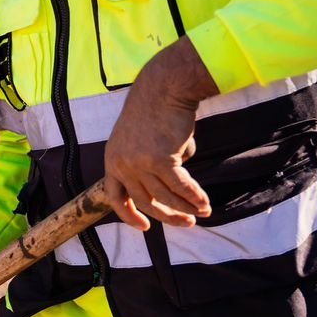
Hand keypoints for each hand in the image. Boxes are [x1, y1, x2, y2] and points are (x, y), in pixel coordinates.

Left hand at [103, 39, 216, 229]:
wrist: (164, 89)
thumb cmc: (155, 112)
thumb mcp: (139, 141)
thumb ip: (149, 165)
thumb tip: (173, 186)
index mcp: (112, 159)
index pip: (115, 196)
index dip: (129, 215)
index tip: (145, 227)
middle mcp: (122, 164)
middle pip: (144, 201)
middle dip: (167, 216)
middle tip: (187, 223)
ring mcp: (139, 163)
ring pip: (164, 196)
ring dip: (185, 208)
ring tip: (202, 213)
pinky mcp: (161, 160)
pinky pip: (180, 186)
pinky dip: (194, 197)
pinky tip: (205, 203)